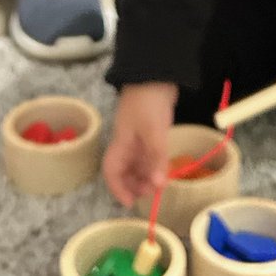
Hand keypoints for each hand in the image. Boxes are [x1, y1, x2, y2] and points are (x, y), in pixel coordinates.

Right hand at [102, 82, 178, 206]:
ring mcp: (139, 136)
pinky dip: (154, 164)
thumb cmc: (149, 102)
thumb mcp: (154, 132)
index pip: (111, 171)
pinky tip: (164, 169)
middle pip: (125, 170)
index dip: (118, 188)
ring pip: (138, 163)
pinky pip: (149, 154)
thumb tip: (158, 187)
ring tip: (160, 183)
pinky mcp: (150, 130)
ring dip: (147, 175)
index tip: (131, 203)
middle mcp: (127, 142)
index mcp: (121, 142)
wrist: (157, 72)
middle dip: (135, 184)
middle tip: (152, 193)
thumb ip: (156, 159)